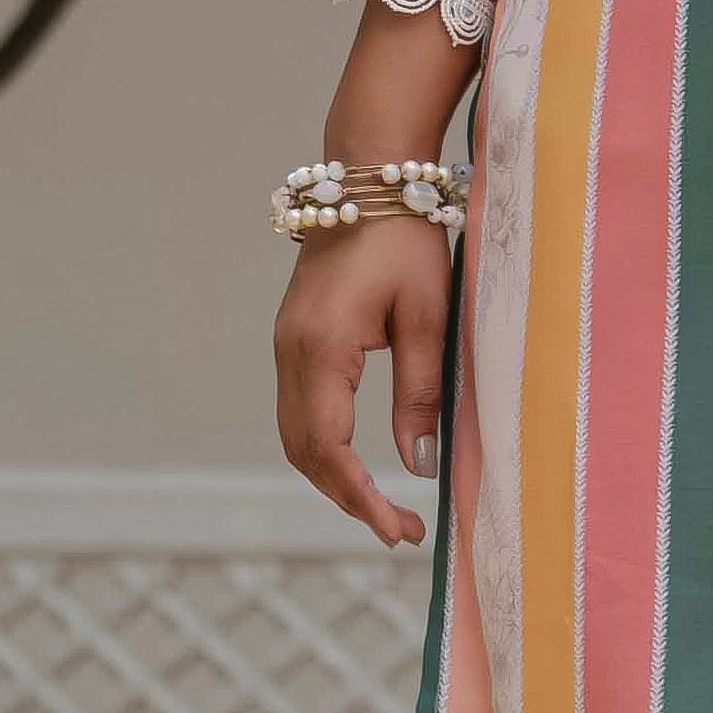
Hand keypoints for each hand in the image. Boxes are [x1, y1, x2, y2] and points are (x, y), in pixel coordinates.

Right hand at [274, 210, 454, 547]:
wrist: (368, 181)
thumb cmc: (406, 242)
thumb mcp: (426, 318)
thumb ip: (421, 393)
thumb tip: (420, 464)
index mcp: (322, 348)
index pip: (329, 446)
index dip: (360, 497)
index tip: (397, 530)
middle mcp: (290, 353)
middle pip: (303, 451)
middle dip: (346, 497)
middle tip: (399, 530)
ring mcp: (286, 347)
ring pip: (295, 435)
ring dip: (332, 478)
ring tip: (383, 510)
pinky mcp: (294, 342)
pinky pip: (299, 411)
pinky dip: (324, 448)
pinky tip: (359, 466)